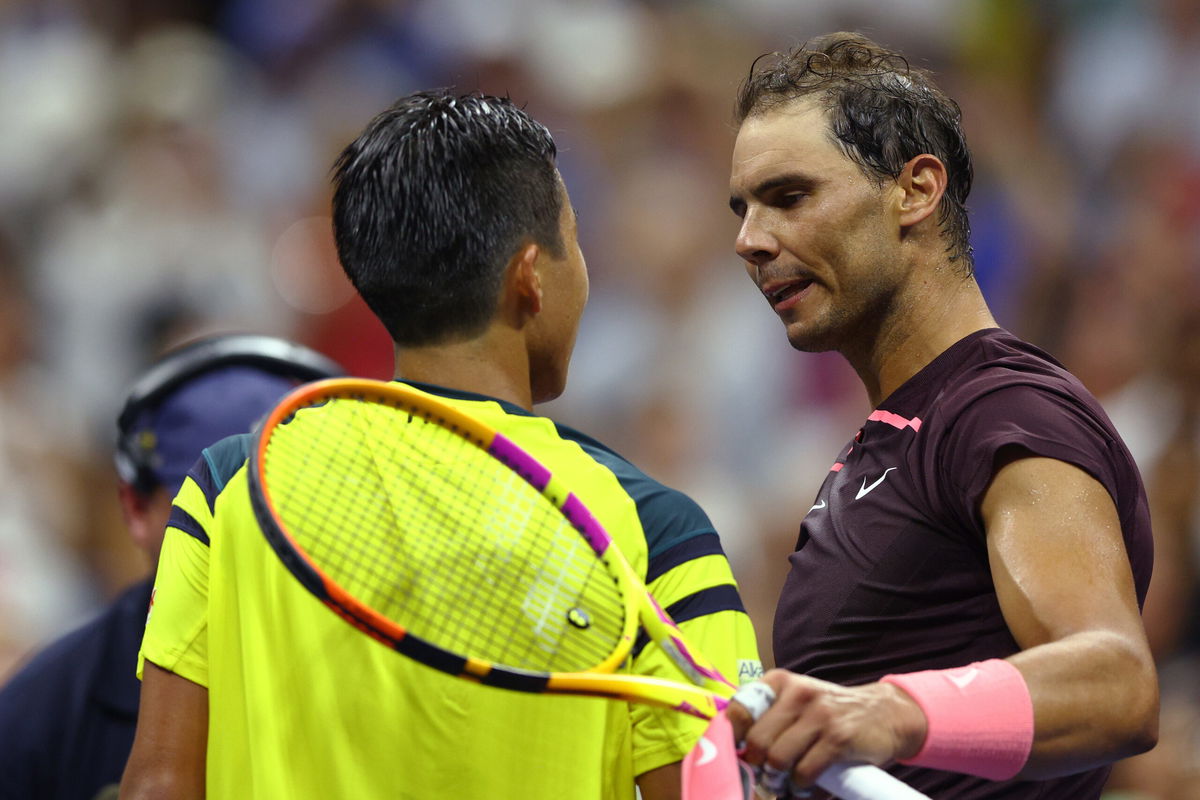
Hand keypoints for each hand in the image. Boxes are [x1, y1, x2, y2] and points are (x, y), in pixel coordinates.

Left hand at [727, 670, 927, 790]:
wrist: (885, 713)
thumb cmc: (831, 713)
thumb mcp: (798, 702)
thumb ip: (769, 718)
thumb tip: (737, 752)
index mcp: (780, 682)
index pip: (739, 709)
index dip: (734, 738)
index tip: (740, 753)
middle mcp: (797, 693)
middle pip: (757, 741)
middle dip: (758, 765)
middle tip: (766, 774)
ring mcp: (819, 715)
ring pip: (777, 759)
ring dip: (779, 779)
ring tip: (787, 781)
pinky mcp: (837, 738)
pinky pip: (804, 773)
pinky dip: (802, 786)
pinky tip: (808, 783)